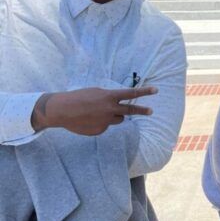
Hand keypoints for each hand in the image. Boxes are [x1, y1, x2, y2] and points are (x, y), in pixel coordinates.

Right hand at [31, 87, 157, 134]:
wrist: (61, 110)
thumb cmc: (79, 98)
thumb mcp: (96, 92)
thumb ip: (110, 98)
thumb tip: (118, 105)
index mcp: (109, 97)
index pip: (131, 93)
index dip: (144, 92)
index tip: (156, 90)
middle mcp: (110, 109)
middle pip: (131, 110)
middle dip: (142, 110)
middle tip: (151, 111)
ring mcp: (106, 121)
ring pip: (118, 119)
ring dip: (114, 116)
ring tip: (98, 112)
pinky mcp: (100, 130)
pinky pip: (105, 126)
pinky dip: (100, 123)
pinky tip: (88, 120)